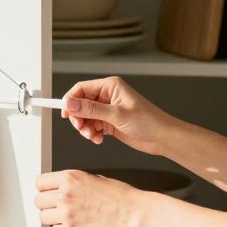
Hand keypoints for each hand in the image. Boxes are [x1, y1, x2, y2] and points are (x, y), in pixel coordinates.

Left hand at [34, 169, 147, 226]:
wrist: (133, 213)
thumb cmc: (119, 196)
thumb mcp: (93, 178)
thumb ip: (73, 182)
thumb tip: (60, 187)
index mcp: (70, 177)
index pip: (40, 182)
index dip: (44, 188)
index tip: (47, 192)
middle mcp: (65, 194)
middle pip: (38, 200)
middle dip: (47, 204)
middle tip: (57, 206)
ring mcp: (67, 213)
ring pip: (43, 217)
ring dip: (52, 218)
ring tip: (66, 217)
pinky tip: (74, 225)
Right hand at [61, 76, 179, 156]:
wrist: (162, 138)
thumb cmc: (149, 121)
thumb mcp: (116, 115)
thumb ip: (91, 109)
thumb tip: (70, 103)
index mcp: (110, 86)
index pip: (82, 88)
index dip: (70, 100)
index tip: (64, 112)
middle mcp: (108, 96)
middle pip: (81, 104)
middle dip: (78, 118)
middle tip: (81, 128)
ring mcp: (108, 110)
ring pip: (86, 117)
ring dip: (86, 128)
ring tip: (93, 136)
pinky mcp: (110, 122)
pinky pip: (93, 126)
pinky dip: (92, 134)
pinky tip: (99, 139)